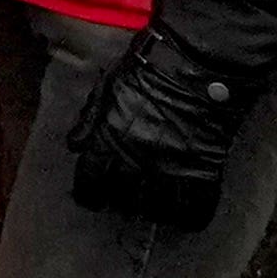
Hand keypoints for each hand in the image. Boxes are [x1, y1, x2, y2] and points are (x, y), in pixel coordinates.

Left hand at [64, 33, 262, 233]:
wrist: (198, 62)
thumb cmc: (150, 67)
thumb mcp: (109, 86)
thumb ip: (90, 120)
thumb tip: (74, 146)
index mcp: (109, 139)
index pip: (90, 181)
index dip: (89, 193)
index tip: (93, 196)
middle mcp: (136, 160)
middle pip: (123, 200)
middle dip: (123, 200)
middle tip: (129, 195)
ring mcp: (170, 168)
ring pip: (158, 208)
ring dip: (155, 208)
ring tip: (156, 202)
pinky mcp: (202, 171)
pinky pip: (195, 208)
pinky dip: (190, 214)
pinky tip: (186, 212)